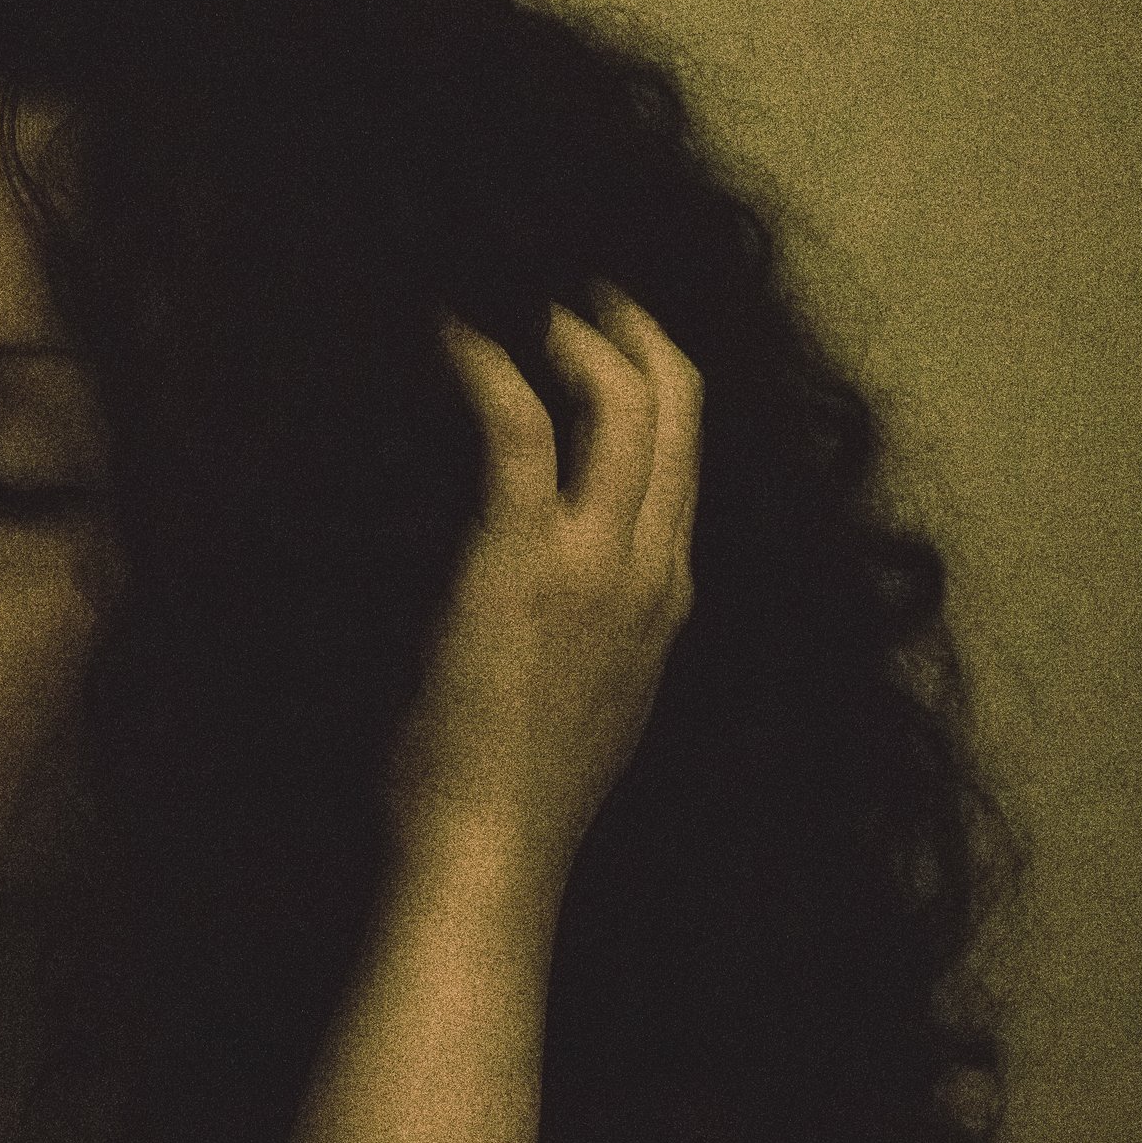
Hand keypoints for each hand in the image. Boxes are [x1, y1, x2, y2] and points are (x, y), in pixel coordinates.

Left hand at [377, 280, 701, 913]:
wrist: (490, 854)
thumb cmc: (512, 795)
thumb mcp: (587, 705)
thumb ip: (593, 635)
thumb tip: (552, 595)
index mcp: (670, 600)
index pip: (689, 459)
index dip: (656, 382)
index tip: (608, 341)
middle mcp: (654, 569)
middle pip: (681, 407)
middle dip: (634, 328)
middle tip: (578, 288)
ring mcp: (599, 563)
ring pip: (627, 399)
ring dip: (576, 332)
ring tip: (521, 299)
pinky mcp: (525, 560)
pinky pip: (524, 426)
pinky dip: (488, 365)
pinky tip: (451, 337)